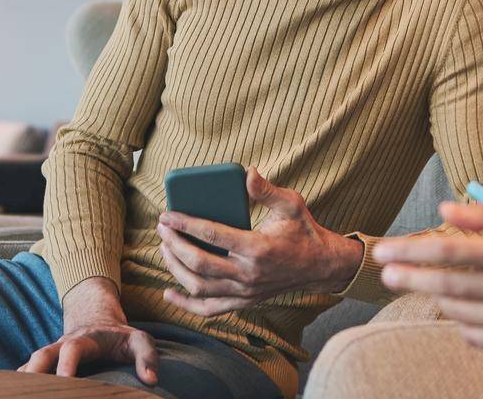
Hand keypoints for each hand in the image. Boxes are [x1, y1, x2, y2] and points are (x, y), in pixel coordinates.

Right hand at [18, 278, 159, 385]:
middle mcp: (64, 344)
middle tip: (30, 391)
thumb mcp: (139, 341)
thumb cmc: (121, 337)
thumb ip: (148, 357)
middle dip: (34, 372)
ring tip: (16, 394)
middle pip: (42, 354)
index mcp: (86, 339)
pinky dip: (19, 381)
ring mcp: (52, 353)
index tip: (65, 381)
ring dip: (23, 379)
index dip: (67, 364)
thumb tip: (151, 381)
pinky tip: (13, 393)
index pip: (73, 349)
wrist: (97, 319)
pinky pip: (28, 370)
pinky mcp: (46, 362)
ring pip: (30, 363)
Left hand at [156, 166, 362, 316]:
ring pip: (200, 287)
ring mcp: (245, 292)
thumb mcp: (291, 204)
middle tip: (162, 228)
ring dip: (176, 268)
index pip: (212, 235)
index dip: (186, 224)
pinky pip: (209, 309)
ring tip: (165, 248)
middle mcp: (248, 274)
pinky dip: (186, 304)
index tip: (167, 215)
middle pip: (200, 263)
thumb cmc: (303, 231)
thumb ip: (267, 190)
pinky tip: (169, 293)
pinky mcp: (244, 302)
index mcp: (257, 248)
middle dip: (175, 244)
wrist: (320, 266)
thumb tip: (248, 173)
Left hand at [370, 186, 482, 351]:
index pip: (448, 251)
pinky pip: (471, 333)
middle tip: (384, 273)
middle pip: (443, 284)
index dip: (411, 250)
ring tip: (423, 283)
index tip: (384, 250)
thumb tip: (443, 209)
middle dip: (407, 278)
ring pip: (454, 310)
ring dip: (433, 296)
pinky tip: (460, 305)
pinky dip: (459, 319)